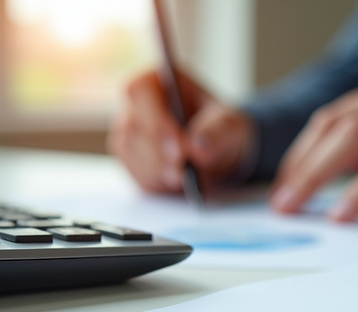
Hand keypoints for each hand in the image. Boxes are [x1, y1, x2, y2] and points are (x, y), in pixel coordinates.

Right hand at [110, 69, 253, 193]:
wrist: (218, 150)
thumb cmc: (221, 127)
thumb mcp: (230, 125)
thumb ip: (218, 132)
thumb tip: (198, 147)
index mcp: (156, 81)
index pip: (139, 92)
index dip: (156, 121)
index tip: (179, 148)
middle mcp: (134, 105)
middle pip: (132, 129)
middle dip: (159, 155)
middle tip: (182, 171)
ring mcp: (127, 133)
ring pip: (132, 156)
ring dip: (160, 171)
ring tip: (184, 177)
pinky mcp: (130, 160)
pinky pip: (137, 176)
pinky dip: (159, 184)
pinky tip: (176, 182)